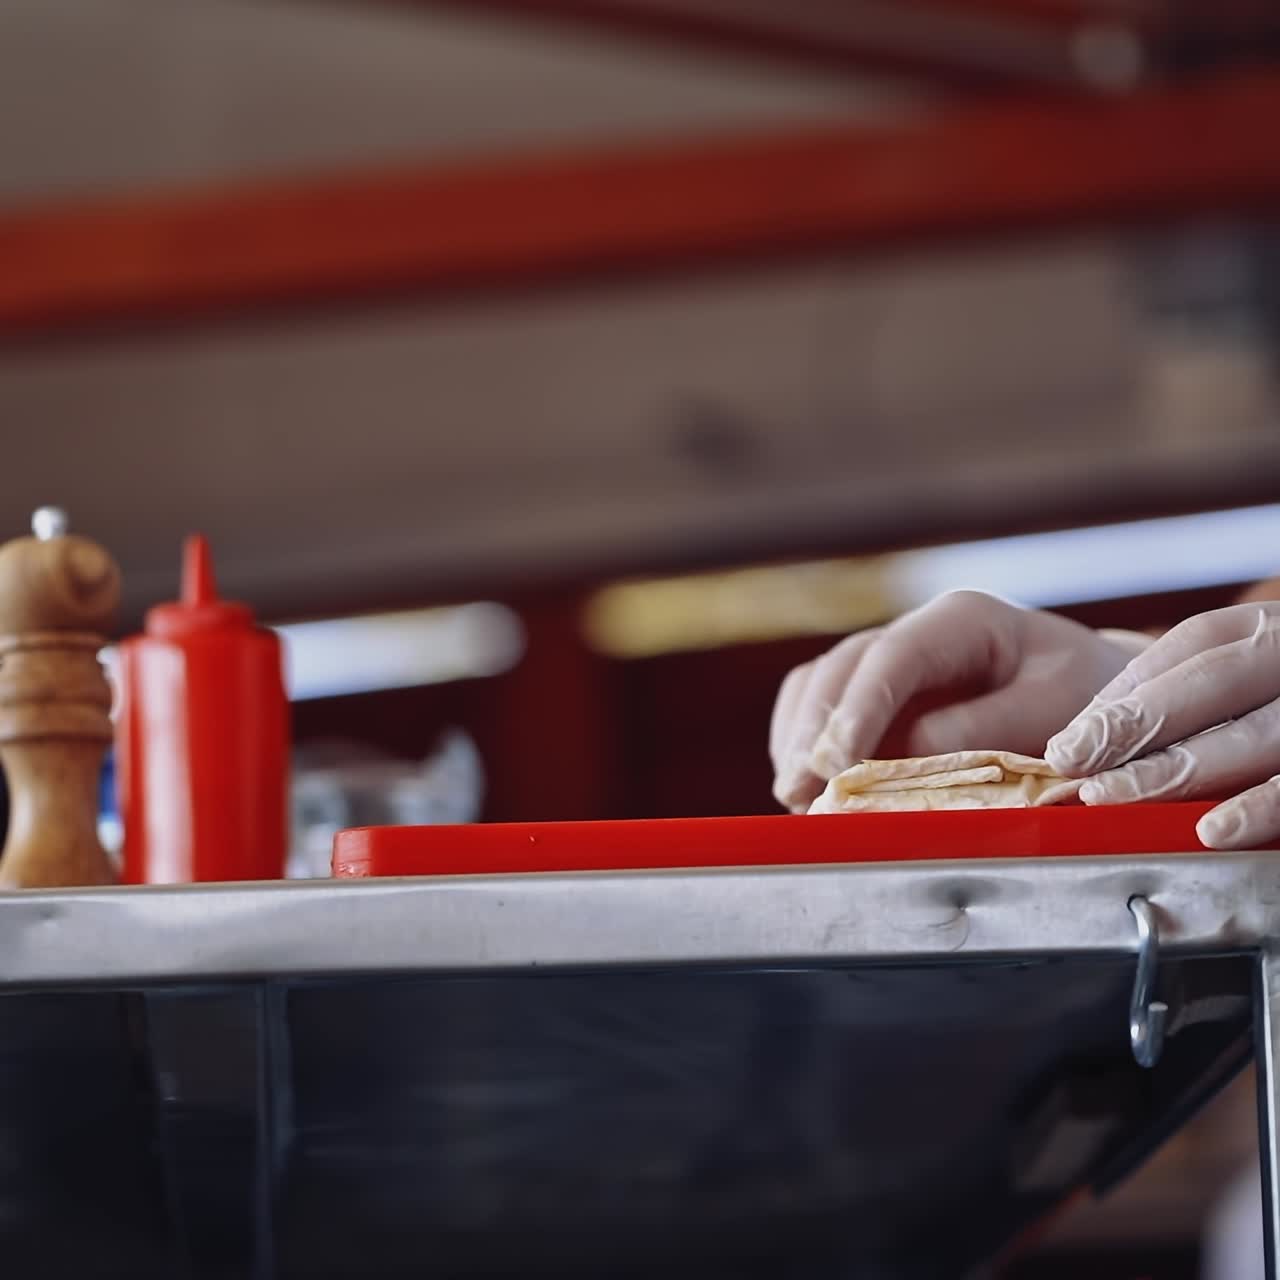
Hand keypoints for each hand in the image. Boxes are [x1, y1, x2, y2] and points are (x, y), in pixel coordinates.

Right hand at [770, 590, 1148, 812]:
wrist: (1096, 692)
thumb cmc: (1086, 697)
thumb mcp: (1058, 708)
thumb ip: (988, 727)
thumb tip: (913, 753)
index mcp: (963, 620)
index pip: (894, 656)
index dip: (860, 708)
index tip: (838, 762)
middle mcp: (915, 633)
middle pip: (841, 670)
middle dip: (816, 731)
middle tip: (801, 789)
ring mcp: (889, 661)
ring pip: (818, 685)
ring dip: (800, 738)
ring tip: (794, 794)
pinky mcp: (875, 693)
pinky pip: (819, 705)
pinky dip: (803, 741)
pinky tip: (803, 784)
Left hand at [1046, 603, 1279, 849]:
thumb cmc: (1276, 698)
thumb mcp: (1245, 674)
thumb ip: (1178, 691)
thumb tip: (1086, 735)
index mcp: (1274, 629)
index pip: (1195, 646)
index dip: (1127, 694)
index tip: (1069, 745)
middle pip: (1219, 682)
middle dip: (1139, 730)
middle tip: (1080, 776)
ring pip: (1261, 735)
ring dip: (1183, 771)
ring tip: (1119, 799)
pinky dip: (1262, 810)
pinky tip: (1217, 830)